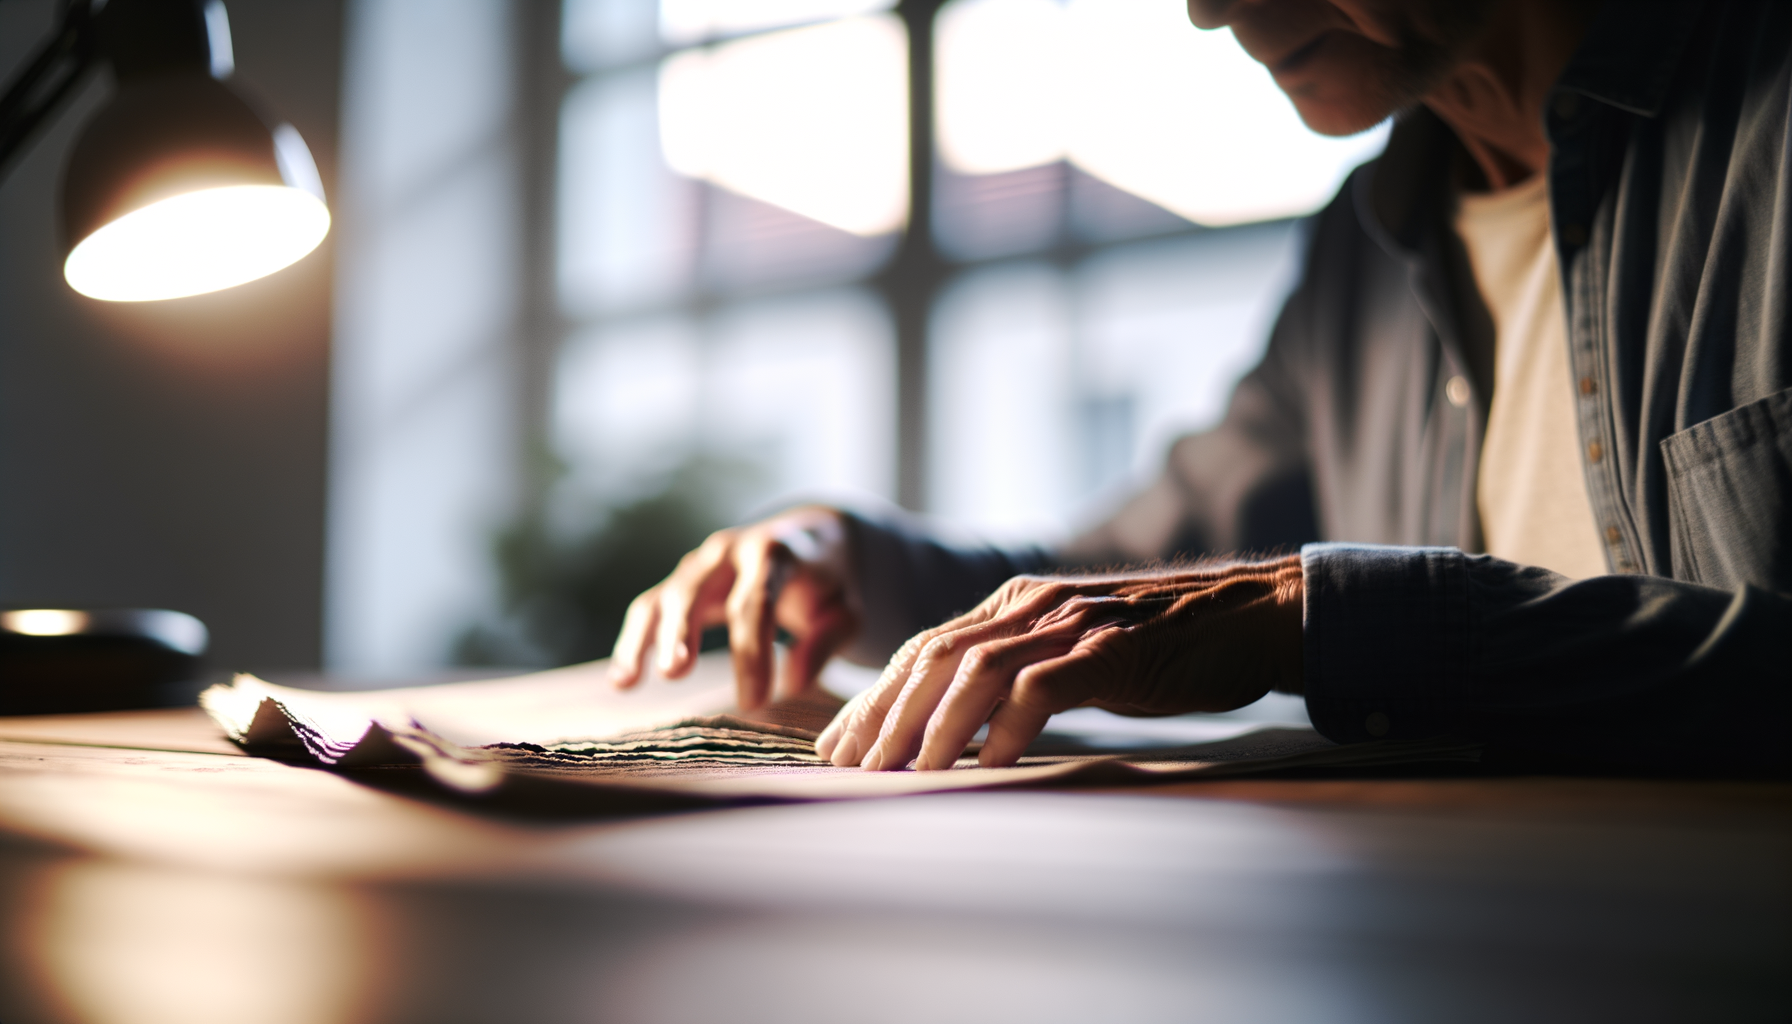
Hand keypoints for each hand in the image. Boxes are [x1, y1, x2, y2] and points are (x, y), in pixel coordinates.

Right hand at [608, 506, 859, 709]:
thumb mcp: (845, 608)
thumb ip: (825, 641)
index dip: (752, 653)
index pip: (755, 602)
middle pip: (696, 591)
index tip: (754, 702)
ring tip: (630, 681)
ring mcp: (699, 565)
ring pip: (664, 598)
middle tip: (676, 673)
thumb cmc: (829, 583)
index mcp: (773, 553)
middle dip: (683, 632)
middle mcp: (728, 551)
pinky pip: (649, 608)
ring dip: (645, 640)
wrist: (810, 540)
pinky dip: (633, 642)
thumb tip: (793, 684)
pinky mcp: (681, 583)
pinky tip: (622, 682)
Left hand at [815, 555, 1303, 770]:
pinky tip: (990, 765)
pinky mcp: (1114, 650)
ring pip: (977, 670)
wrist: (1252, 615)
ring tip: (904, 774)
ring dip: (934, 726)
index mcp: (1014, 605)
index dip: (874, 698)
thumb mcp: (1077, 654)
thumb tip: (966, 734)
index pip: (923, 650)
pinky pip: (1045, 687)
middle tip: (850, 770)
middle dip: (885, 716)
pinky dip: (1010, 727)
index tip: (835, 747)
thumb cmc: (1164, 647)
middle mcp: (1031, 606)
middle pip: (934, 657)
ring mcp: (1072, 624)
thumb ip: (1022, 676)